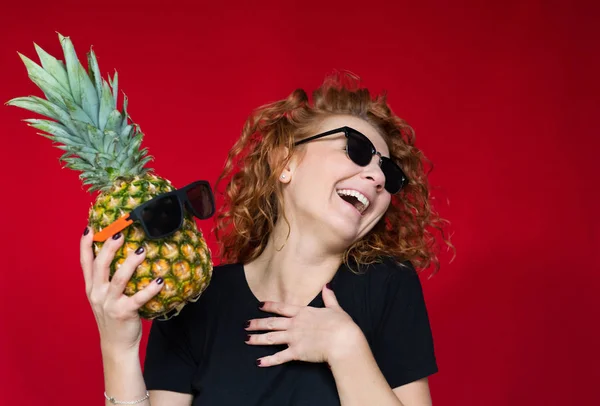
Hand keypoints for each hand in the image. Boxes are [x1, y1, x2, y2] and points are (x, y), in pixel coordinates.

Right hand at [80, 227, 163, 353]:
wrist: (116, 345)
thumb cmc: (113, 316)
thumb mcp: (103, 297)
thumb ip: (106, 279)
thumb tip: (122, 254)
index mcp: (91, 288)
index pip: (85, 263)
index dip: (85, 245)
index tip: (90, 228)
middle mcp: (97, 294)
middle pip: (100, 266)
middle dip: (109, 248)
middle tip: (120, 233)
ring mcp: (110, 304)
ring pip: (119, 279)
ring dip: (130, 263)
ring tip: (141, 251)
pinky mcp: (124, 313)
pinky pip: (139, 298)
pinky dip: (150, 288)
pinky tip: (160, 279)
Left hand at [244, 284, 363, 366]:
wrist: (342, 340)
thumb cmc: (341, 324)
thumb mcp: (335, 308)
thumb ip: (329, 297)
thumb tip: (327, 286)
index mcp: (303, 312)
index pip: (282, 308)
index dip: (270, 306)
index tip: (259, 306)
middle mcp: (295, 324)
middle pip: (272, 323)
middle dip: (257, 323)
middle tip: (245, 325)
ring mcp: (294, 338)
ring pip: (271, 338)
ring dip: (258, 339)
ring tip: (247, 339)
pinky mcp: (296, 352)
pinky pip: (279, 357)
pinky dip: (268, 360)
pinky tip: (259, 362)